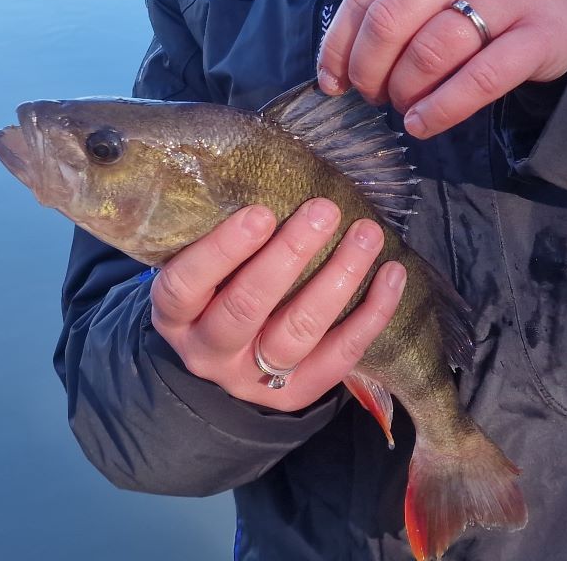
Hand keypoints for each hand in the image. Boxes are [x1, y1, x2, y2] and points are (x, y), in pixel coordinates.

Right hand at [149, 199, 406, 409]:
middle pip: (246, 308)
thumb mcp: (197, 266)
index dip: (222, 251)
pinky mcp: (295, 394)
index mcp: (175, 316)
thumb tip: (261, 172)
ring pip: (296, 333)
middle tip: (323, 210)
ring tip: (366, 235)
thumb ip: (216, 233)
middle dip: (290, 256)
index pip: (186, 285)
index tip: (260, 213)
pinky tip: (392, 274)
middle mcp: (208, 351)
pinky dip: (370, 315)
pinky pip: (338, 357)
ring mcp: (252, 379)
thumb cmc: (214, 288)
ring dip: (337, 279)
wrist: (223, 360)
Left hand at [318, 0, 566, 137]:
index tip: (333, 79)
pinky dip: (441, 108)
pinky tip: (423, 124)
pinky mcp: (541, 34)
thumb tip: (334, 69)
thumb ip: (394, 7)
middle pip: (393, 16)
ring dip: (404, 90)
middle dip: (368, 67)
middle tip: (372, 95)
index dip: (341, 40)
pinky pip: (479, 79)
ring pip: (431, 49)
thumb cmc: (492, 3)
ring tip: (404, 107)